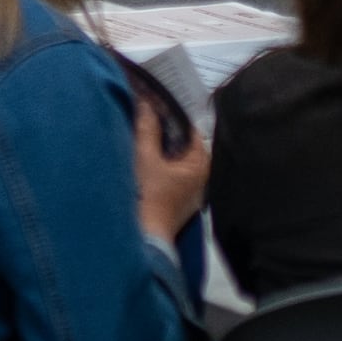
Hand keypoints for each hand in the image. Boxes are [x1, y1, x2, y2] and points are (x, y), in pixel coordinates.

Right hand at [132, 90, 212, 241]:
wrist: (143, 237)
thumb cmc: (147, 195)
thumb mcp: (145, 157)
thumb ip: (147, 128)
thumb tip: (147, 103)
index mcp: (200, 166)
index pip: (191, 131)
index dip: (173, 115)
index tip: (155, 103)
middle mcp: (200, 179)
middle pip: (184, 146)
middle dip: (166, 131)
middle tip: (145, 115)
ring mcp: (188, 192)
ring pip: (176, 160)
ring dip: (160, 148)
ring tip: (141, 133)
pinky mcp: (175, 202)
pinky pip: (169, 174)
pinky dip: (158, 164)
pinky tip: (142, 159)